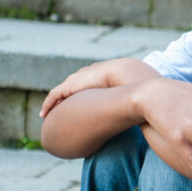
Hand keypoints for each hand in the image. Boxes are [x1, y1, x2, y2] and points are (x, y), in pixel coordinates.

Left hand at [40, 58, 154, 117]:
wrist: (128, 76)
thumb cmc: (138, 86)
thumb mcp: (138, 95)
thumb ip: (139, 101)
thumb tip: (147, 115)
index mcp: (104, 75)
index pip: (91, 82)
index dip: (85, 91)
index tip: (82, 102)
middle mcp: (89, 75)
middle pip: (74, 84)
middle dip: (67, 95)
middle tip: (62, 107)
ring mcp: (80, 80)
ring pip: (62, 91)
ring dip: (55, 102)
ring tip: (48, 113)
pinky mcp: (71, 86)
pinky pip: (55, 95)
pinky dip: (49, 104)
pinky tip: (44, 115)